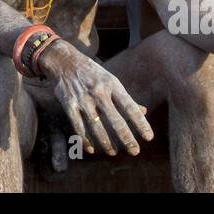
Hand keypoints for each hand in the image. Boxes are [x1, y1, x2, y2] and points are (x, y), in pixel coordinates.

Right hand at [40, 39, 152, 155]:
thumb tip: (144, 111)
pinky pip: (78, 127)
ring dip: (106, 142)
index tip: (148, 137)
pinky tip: (91, 150)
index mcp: (112, 84)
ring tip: (113, 152)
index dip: (140, 123)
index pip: (130, 106)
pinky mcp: (69, 105)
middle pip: (115, 120)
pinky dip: (85, 140)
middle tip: (135, 151)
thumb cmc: (92, 73)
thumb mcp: (111, 80)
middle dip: (126, 138)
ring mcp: (83, 99)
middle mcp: (99, 92)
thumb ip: (126, 97)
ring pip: (97, 126)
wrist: (64, 61)